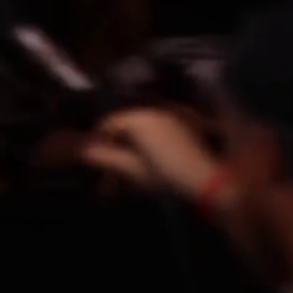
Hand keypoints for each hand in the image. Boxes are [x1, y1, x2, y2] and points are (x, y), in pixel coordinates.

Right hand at [83, 107, 219, 196]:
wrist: (207, 179)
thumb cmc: (166, 175)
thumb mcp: (132, 170)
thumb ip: (107, 158)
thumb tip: (86, 152)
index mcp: (140, 120)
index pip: (110, 123)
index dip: (99, 139)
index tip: (93, 157)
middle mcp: (155, 113)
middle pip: (126, 123)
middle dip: (116, 143)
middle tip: (110, 166)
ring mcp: (172, 119)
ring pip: (142, 127)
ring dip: (131, 144)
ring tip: (127, 167)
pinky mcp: (184, 128)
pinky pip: (157, 130)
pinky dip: (147, 142)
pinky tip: (147, 161)